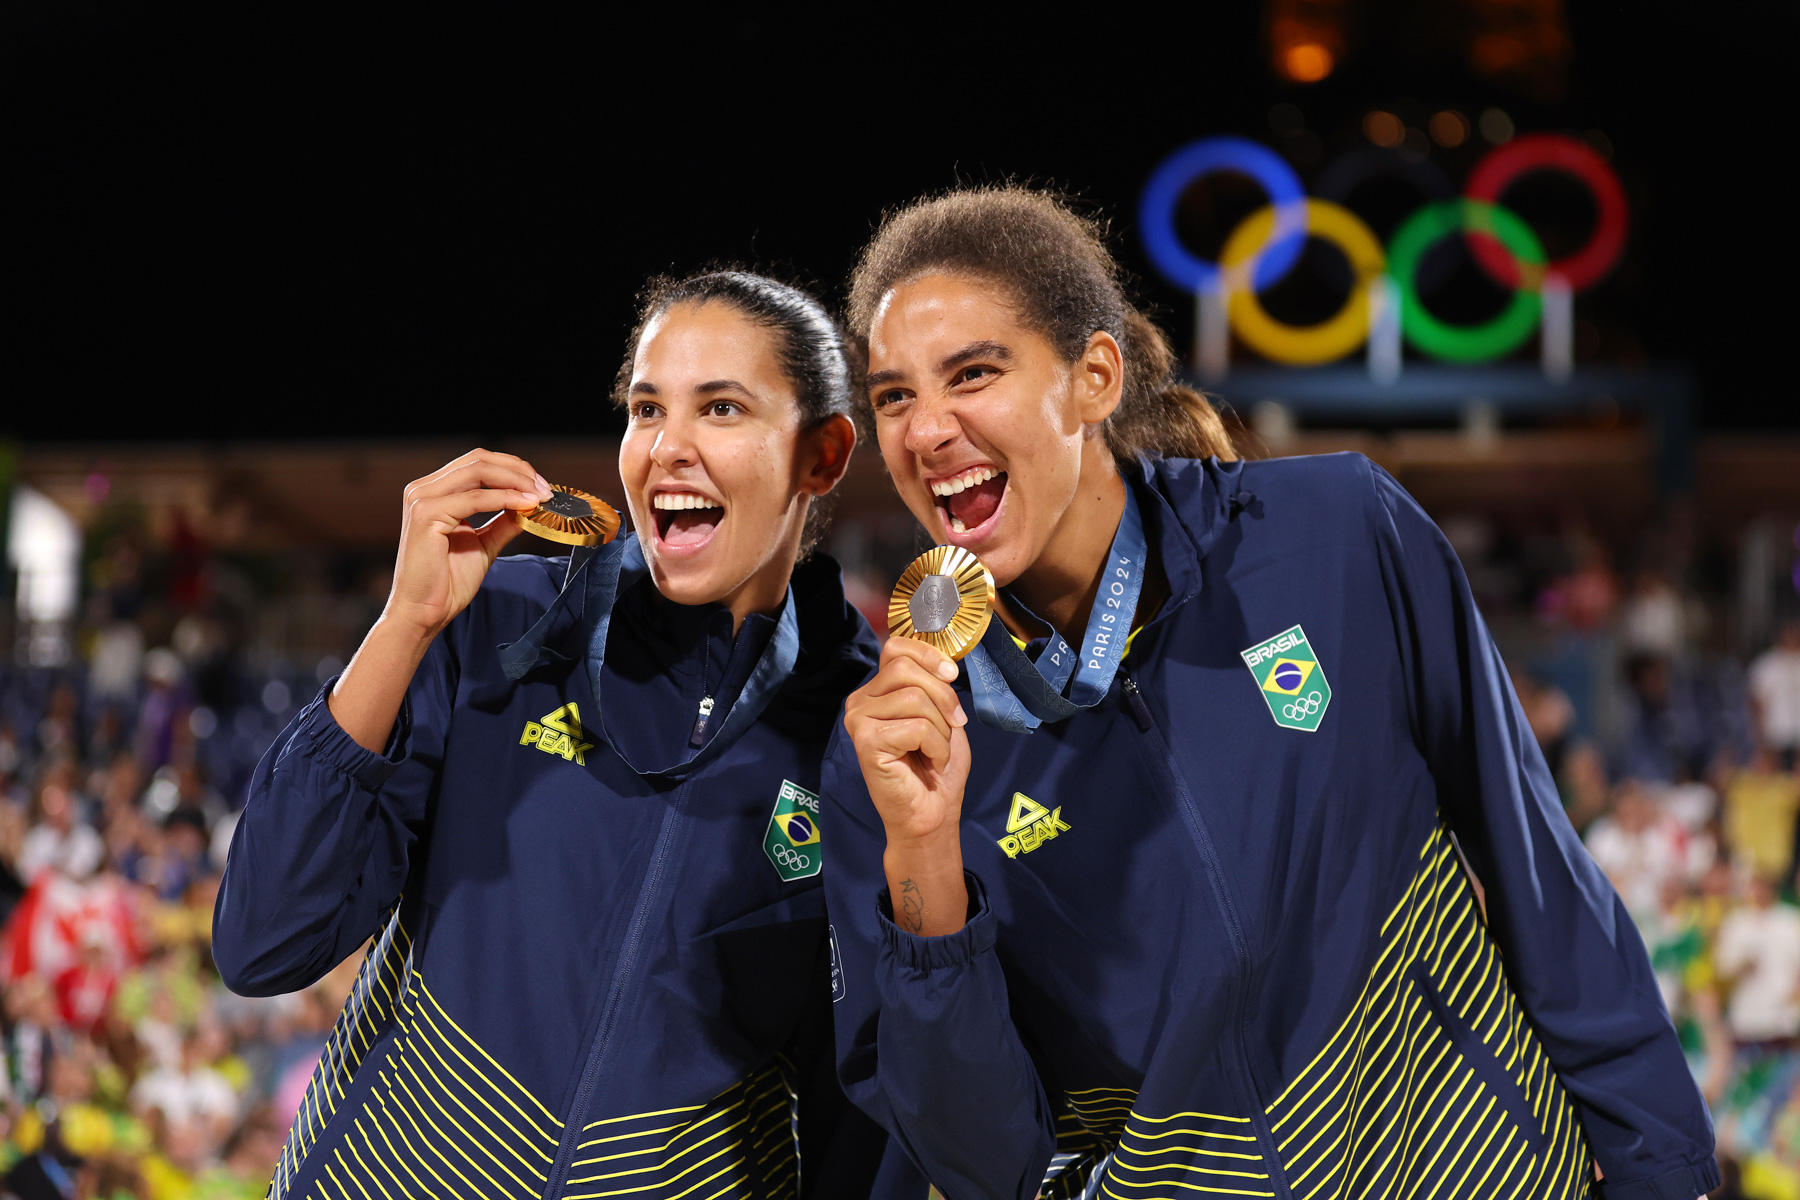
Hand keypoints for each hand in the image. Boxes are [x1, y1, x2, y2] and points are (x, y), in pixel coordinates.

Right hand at [326, 449, 549, 751]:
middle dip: (519, 470)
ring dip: (516, 481)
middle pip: (479, 459)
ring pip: (478, 471)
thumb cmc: (447, 582)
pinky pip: (475, 498)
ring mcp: (421, 499)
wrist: (424, 612)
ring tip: (540, 496)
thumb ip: (503, 521)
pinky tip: (525, 506)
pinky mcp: (426, 514)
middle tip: (546, 489)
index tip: (542, 487)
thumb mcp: (484, 544)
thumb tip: (531, 505)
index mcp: (433, 492)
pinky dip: (505, 499)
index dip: (514, 469)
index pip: (478, 463)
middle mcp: (423, 489)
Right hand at [844, 636, 971, 844]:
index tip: (952, 674)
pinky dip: (937, 746)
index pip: (896, 648)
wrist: (932, 813)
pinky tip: (931, 763)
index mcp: (876, 691)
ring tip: (936, 751)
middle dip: (942, 694)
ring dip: (941, 728)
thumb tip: (944, 660)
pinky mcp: (866, 742)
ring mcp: (858, 721)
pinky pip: (916, 727)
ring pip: (915, 697)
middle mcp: (860, 701)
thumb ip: (934, 684)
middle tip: (955, 723)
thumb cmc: (936, 766)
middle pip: (905, 668)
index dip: (928, 655)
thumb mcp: (941, 714)